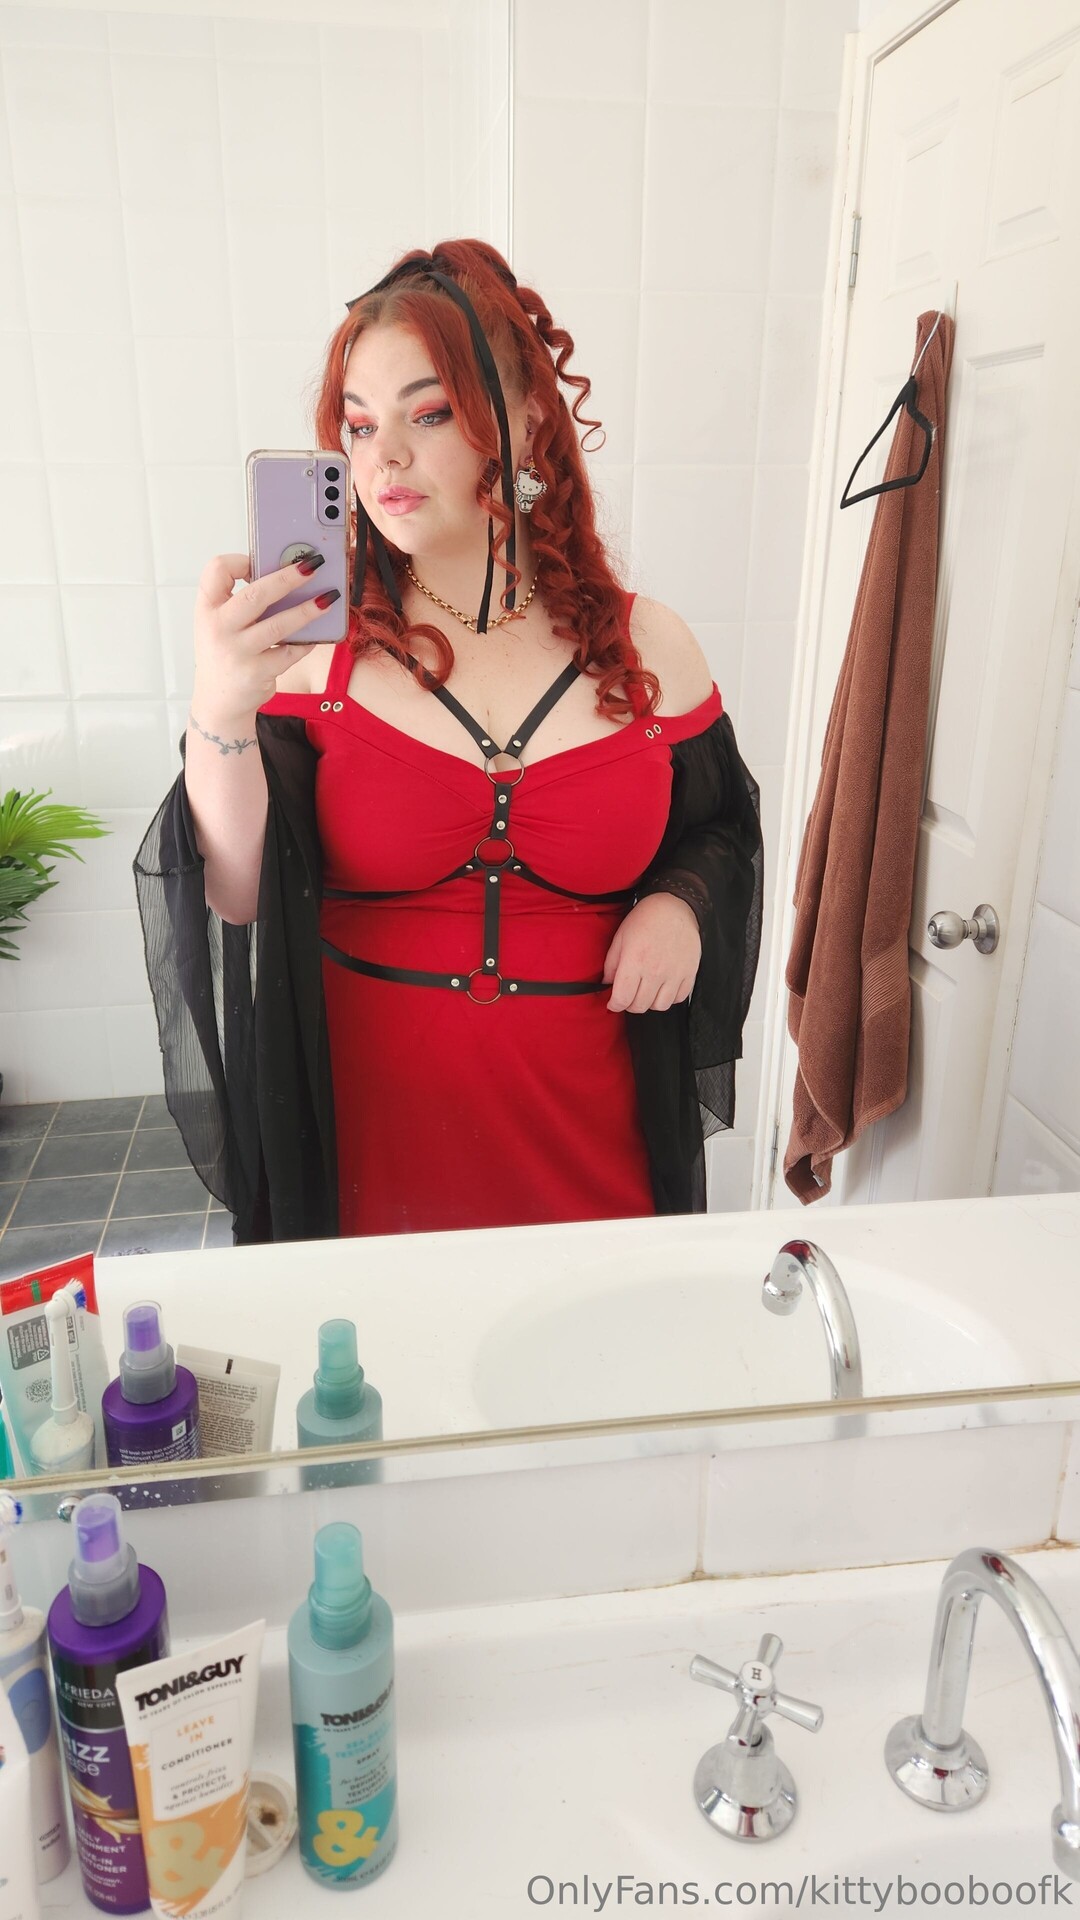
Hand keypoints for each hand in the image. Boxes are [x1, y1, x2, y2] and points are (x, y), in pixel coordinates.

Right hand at [192, 552, 332, 722]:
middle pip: (255, 594)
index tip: (262, 560)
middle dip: (288, 578)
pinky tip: (315, 636)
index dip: (241, 560)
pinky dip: (305, 643)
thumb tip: (288, 575)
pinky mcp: (256, 673)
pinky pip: (289, 652)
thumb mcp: (221, 624)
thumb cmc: (226, 653)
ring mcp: (237, 652)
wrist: (219, 702)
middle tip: (313, 566)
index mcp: (207, 608)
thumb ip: (242, 601)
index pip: (217, 569)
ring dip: (307, 610)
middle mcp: (218, 628)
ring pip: (278, 625)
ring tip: (328, 599)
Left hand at [601, 893, 700, 1013]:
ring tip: (647, 991)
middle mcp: (655, 971)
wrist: (674, 906)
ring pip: (660, 1006)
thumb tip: (607, 984)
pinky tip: (663, 986)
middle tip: (629, 995)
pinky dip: (670, 997)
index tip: (613, 1003)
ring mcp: (674, 974)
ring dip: (650, 1003)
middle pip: (640, 1006)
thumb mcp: (620, 938)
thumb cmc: (646, 919)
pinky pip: (679, 998)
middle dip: (630, 1004)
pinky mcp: (689, 973)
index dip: (614, 1005)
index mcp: (635, 961)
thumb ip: (611, 964)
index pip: (622, 998)